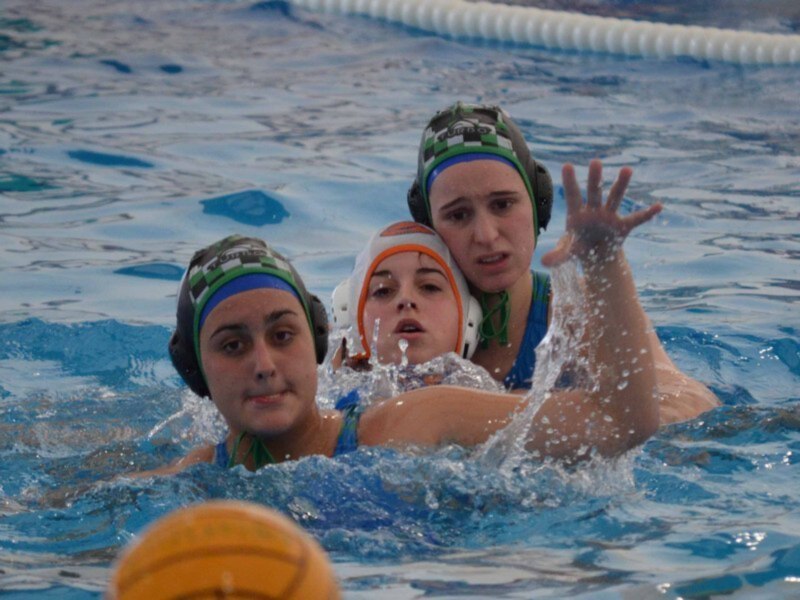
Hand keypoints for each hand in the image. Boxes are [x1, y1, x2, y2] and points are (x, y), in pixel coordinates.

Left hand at [541, 159, 661, 267]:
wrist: (596, 255)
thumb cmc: (577, 247)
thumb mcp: (567, 252)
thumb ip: (557, 256)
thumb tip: (544, 263)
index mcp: (577, 214)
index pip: (572, 196)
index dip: (570, 182)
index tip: (567, 166)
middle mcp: (594, 210)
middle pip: (594, 192)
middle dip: (595, 179)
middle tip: (596, 162)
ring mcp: (609, 216)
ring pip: (615, 198)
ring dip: (621, 185)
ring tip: (626, 169)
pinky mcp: (622, 226)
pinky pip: (636, 219)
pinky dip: (647, 214)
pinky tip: (658, 207)